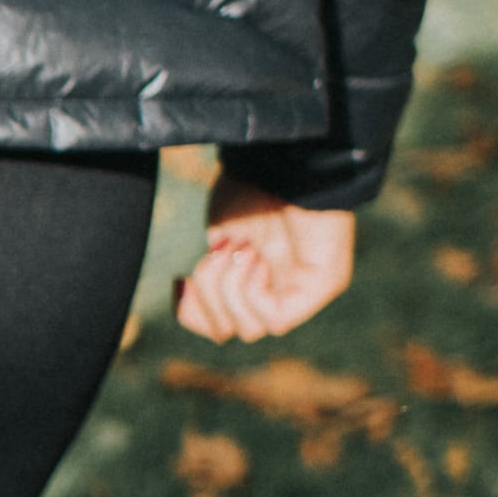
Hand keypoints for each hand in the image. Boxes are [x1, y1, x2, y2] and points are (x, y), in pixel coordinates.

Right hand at [174, 175, 355, 343]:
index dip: (191, 312)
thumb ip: (209, 279)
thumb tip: (191, 308)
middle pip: (226, 331)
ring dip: (230, 289)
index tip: (179, 279)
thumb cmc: (250, 188)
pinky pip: (274, 320)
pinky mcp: (318, 288)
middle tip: (220, 253)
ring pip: (248, 330)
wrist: (282, 165)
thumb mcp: (215, 238)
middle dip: (208, 294)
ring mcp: (299, 290)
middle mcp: (275, 288)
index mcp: (250, 278)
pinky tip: (257, 258)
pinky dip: (253, 292)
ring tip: (241, 250)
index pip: (217, 325)